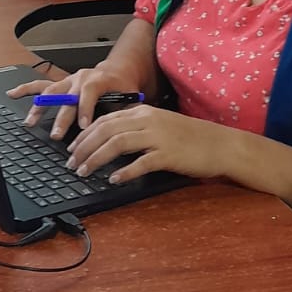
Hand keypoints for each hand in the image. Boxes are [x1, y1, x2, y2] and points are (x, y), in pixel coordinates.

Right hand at [6, 65, 146, 141]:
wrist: (118, 71)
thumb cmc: (123, 85)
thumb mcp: (130, 97)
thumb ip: (126, 111)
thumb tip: (124, 129)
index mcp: (99, 79)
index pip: (89, 92)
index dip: (85, 109)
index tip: (83, 126)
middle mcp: (81, 77)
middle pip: (67, 96)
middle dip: (61, 117)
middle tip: (56, 135)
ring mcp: (68, 80)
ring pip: (50, 91)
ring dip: (40, 107)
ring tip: (30, 121)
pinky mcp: (61, 84)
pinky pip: (40, 85)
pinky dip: (26, 90)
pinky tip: (12, 93)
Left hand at [65, 104, 239, 184]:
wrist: (221, 144)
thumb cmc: (190, 138)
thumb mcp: (160, 125)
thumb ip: (137, 128)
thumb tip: (110, 140)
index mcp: (144, 112)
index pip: (105, 120)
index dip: (85, 134)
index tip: (72, 148)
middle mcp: (148, 120)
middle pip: (106, 130)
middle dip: (84, 147)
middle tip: (71, 163)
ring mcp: (158, 137)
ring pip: (117, 144)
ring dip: (96, 158)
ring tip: (84, 171)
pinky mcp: (168, 155)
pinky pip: (140, 163)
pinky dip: (124, 171)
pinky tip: (114, 180)